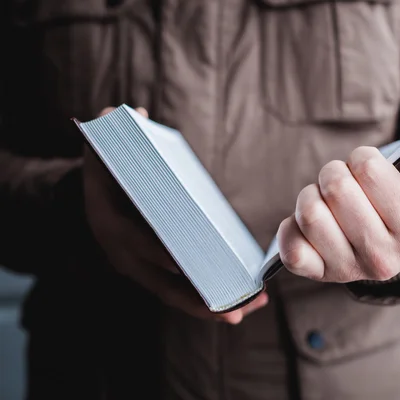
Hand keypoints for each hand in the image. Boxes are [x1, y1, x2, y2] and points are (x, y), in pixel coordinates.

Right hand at [83, 107, 267, 323]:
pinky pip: (184, 290)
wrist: (97, 194)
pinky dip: (211, 298)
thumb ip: (115, 134)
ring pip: (178, 295)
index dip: (163, 256)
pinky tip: (243, 300)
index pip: (140, 245)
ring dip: (215, 306)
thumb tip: (134, 113)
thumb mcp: (104, 151)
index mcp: (114, 227)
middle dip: (202, 301)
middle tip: (239, 310)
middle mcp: (126, 256)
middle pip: (166, 286)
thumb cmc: (108, 173)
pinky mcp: (157, 272)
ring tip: (254, 306)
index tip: (189, 267)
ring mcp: (142, 268)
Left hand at [277, 122, 399, 282]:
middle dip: (335, 171)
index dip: (364, 157)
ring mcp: (350, 270)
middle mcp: (382, 257)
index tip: (370, 167)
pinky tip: (310, 220)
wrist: (399, 244)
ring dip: (312, 194)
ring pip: (310, 213)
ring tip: (327, 199)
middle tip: (346, 180)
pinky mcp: (320, 274)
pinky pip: (291, 251)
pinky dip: (291, 227)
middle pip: (335, 188)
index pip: (368, 169)